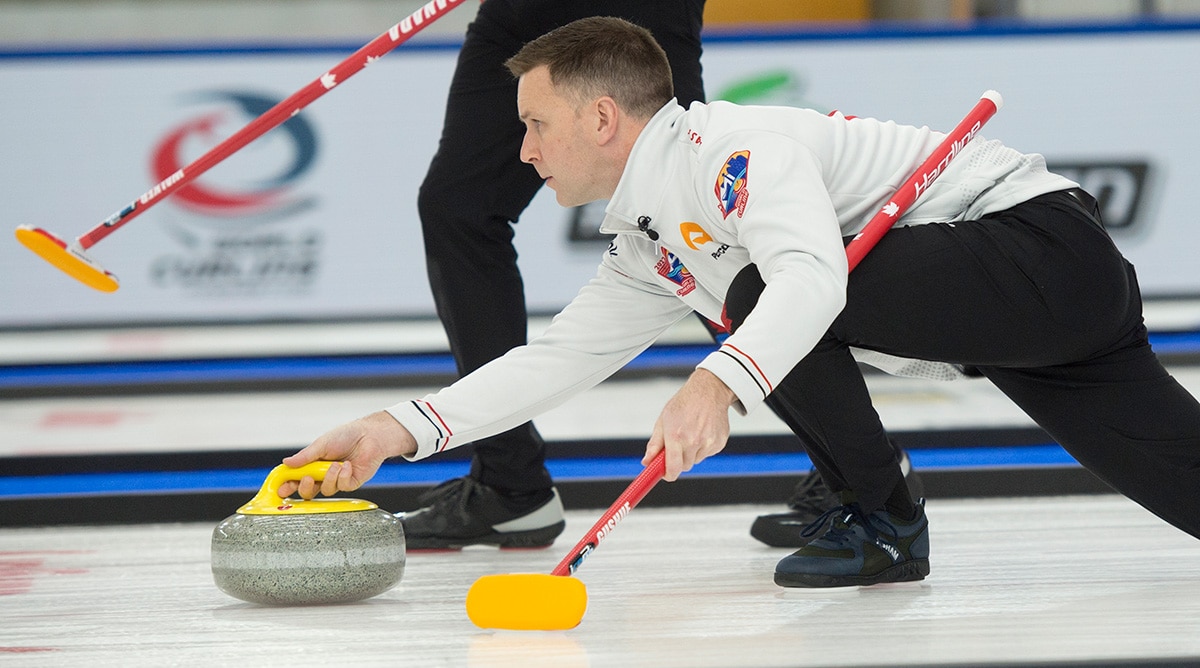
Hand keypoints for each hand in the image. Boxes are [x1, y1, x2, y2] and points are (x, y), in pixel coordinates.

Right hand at [277, 411, 416, 499]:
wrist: (370, 435)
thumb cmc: (346, 436)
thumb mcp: (322, 444)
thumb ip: (305, 456)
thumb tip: (286, 462)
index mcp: (313, 465)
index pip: (296, 479)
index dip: (287, 485)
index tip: (280, 488)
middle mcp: (323, 475)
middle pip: (308, 492)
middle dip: (304, 488)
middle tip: (306, 479)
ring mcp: (337, 480)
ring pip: (325, 490)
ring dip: (329, 477)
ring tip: (336, 464)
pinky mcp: (350, 483)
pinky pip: (341, 487)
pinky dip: (343, 476)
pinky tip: (347, 465)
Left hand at [643, 369, 735, 480]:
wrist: (708, 391)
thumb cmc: (684, 404)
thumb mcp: (663, 421)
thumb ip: (655, 444)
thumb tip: (647, 461)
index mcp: (676, 436)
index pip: (672, 468)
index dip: (668, 474)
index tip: (665, 474)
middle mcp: (693, 441)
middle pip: (684, 466)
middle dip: (678, 460)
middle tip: (677, 445)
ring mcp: (708, 442)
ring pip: (695, 460)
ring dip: (691, 453)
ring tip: (691, 433)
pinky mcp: (719, 442)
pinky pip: (707, 453)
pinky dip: (703, 447)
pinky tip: (702, 431)